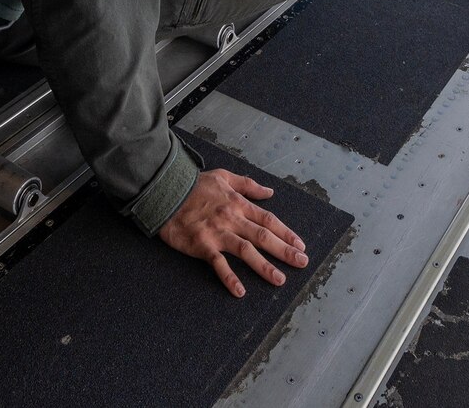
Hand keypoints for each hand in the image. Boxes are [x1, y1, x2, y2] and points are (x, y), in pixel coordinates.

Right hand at [156, 168, 307, 296]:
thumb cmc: (194, 185)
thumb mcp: (224, 176)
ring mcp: (218, 233)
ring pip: (247, 251)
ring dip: (264, 266)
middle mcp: (232, 219)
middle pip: (264, 236)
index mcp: (238, 204)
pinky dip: (229, 277)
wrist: (166, 192)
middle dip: (285, 250)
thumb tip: (269, 192)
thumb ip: (248, 185)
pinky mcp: (202, 245)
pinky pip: (218, 264)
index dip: (286, 233)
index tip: (300, 245)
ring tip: (280, 280)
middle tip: (302, 262)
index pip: (268, 220)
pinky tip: (240, 291)